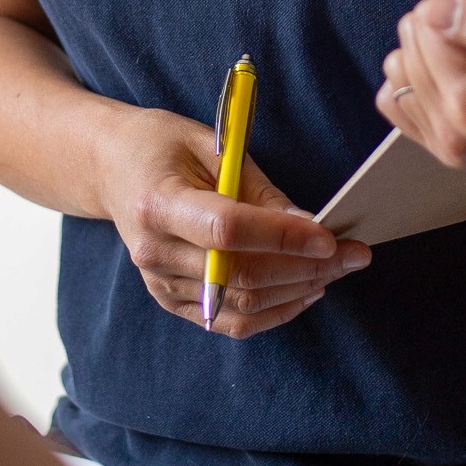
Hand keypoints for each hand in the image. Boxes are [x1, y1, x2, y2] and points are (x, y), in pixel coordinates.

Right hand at [92, 105, 368, 337]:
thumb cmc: (164, 145)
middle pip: (240, 274)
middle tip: (354, 255)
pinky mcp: (170, 301)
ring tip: (336, 270)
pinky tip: (306, 291)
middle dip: (306, 268)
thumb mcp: (213, 145)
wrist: (112, 168)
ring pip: (241, 304)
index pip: (227, 230)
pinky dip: (275, 311)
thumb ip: (259, 190)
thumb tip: (310, 225)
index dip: (282, 237)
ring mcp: (158, 282)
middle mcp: (153, 250)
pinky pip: (230, 321)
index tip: (329, 236)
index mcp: (157, 201)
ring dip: (298, 291)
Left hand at [378, 0, 465, 168]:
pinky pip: (397, 94)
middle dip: (455, 31)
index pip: (427, 22)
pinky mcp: (446, 146)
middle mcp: (456, 136)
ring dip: (441, 53)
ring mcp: (449, 147)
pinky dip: (426, 76)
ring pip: (401, 63)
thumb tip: (432, 12)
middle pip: (412, 41)